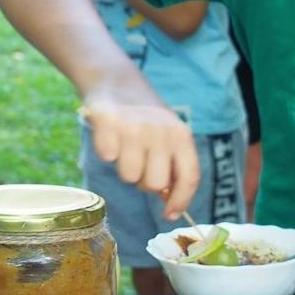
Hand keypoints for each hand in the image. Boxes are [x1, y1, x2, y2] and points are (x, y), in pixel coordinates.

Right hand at [79, 77, 200, 218]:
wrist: (116, 79)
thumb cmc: (145, 117)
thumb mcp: (168, 135)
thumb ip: (173, 164)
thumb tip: (170, 201)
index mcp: (183, 136)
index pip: (189, 177)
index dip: (182, 201)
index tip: (170, 214)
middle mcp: (162, 132)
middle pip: (155, 184)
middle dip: (144, 182)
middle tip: (138, 163)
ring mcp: (135, 127)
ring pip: (129, 176)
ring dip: (123, 167)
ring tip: (124, 146)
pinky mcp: (109, 121)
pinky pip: (107, 157)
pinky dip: (106, 151)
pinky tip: (109, 136)